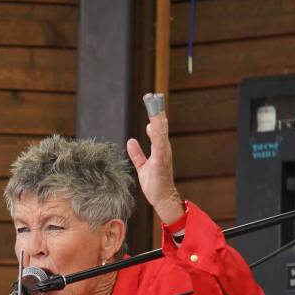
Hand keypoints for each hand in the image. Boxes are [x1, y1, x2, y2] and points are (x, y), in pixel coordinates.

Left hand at [126, 97, 184, 224]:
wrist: (162, 198)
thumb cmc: (155, 183)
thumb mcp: (142, 166)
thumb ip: (137, 154)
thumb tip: (130, 141)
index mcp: (159, 147)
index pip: (156, 127)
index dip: (153, 113)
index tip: (150, 99)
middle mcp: (163, 148)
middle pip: (160, 126)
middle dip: (156, 111)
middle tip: (151, 96)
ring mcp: (163, 154)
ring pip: (161, 133)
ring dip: (157, 119)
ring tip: (155, 107)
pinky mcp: (161, 162)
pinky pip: (159, 146)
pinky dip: (157, 135)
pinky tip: (152, 126)